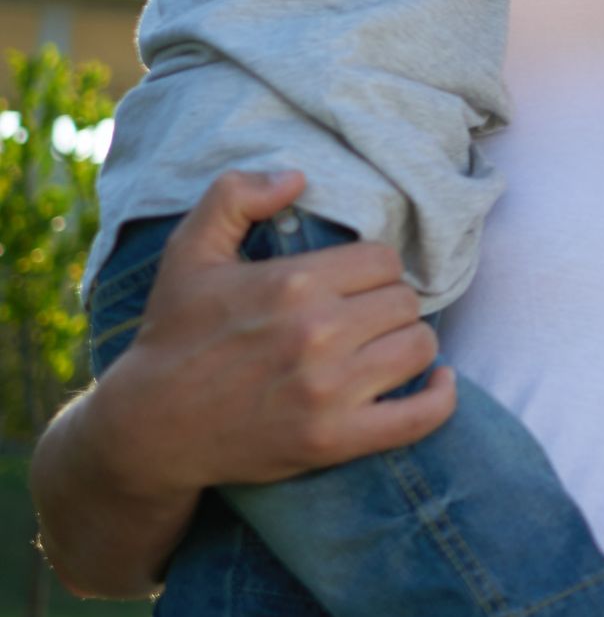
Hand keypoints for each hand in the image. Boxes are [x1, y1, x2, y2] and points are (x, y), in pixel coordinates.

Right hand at [98, 169, 452, 496]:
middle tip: (362, 318)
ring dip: (407, 344)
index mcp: (293, 284)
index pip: (384, 260)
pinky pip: (421, 416)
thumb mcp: (190, 253)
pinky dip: (441, 398)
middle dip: (388, 305)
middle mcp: (317, 335)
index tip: (353, 284)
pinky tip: (438, 382)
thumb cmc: (174, 335)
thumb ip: (235, 196)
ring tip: (380, 346)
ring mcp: (329, 392)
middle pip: (405, 301)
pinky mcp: (336, 439)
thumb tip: (296, 176)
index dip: (373, 270)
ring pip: (419, 347)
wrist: (149, 429)